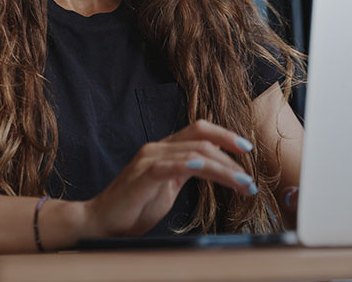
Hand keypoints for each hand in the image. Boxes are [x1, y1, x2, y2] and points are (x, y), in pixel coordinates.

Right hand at [80, 119, 257, 237]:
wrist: (102, 221)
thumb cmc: (134, 207)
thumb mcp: (167, 188)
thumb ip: (185, 174)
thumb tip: (212, 170)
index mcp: (164, 150)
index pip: (199, 130)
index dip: (224, 135)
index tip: (246, 148)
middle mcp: (157, 148)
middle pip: (201, 139)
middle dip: (231, 157)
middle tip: (249, 178)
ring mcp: (149, 160)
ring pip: (194, 153)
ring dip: (223, 168)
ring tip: (242, 183)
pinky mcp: (143, 175)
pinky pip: (170, 165)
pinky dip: (189, 165)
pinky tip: (204, 168)